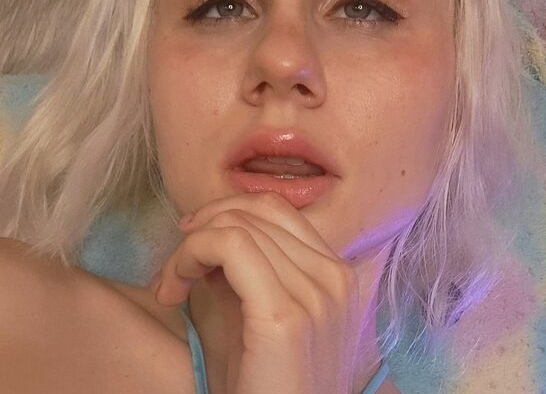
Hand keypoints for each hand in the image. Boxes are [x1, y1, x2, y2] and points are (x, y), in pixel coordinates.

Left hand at [151, 192, 360, 393]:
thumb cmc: (263, 387)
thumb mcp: (252, 318)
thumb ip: (240, 272)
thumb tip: (207, 235)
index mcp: (334, 275)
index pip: (277, 210)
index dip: (226, 214)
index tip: (191, 244)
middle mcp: (334, 277)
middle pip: (258, 210)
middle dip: (203, 227)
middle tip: (174, 267)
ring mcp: (317, 294)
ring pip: (239, 225)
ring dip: (190, 246)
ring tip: (171, 284)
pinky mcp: (286, 314)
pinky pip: (229, 245)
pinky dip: (190, 255)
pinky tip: (173, 288)